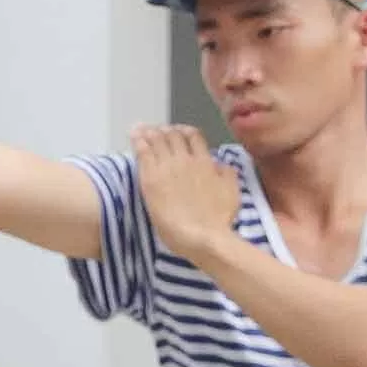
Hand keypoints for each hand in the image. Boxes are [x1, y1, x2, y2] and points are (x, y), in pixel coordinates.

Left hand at [131, 124, 243, 269]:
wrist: (201, 236)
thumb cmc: (219, 219)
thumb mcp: (232, 193)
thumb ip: (227, 174)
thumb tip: (221, 164)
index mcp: (205, 162)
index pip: (193, 136)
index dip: (184, 131)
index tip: (178, 131)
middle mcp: (185, 160)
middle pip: (172, 135)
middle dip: (165, 131)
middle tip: (157, 132)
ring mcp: (166, 168)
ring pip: (156, 140)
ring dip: (149, 133)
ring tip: (142, 129)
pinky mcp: (150, 179)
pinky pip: (142, 153)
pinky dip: (138, 141)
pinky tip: (134, 135)